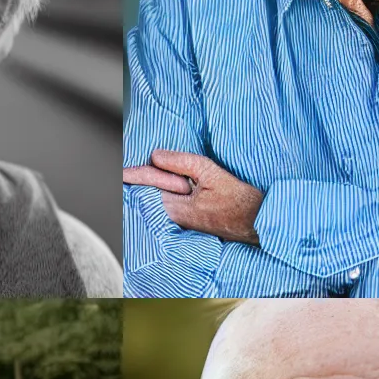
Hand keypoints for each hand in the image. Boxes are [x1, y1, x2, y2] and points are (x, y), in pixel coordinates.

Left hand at [122, 150, 264, 245]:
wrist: (258, 223)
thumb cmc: (239, 201)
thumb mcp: (210, 173)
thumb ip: (182, 163)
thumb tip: (157, 156)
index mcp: (176, 208)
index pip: (149, 185)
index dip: (134, 173)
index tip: (120, 169)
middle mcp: (176, 217)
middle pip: (153, 191)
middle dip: (145, 177)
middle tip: (132, 166)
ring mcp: (183, 221)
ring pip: (163, 197)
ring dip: (158, 182)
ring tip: (149, 171)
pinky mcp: (192, 220)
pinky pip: (173, 202)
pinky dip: (170, 189)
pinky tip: (171, 180)